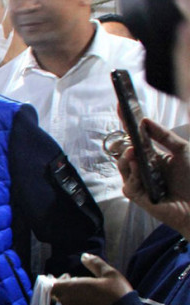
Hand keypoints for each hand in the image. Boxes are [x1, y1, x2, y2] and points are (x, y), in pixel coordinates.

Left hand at [52, 253, 132, 304]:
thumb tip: (84, 256)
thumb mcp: (109, 273)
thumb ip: (94, 263)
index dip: (57, 280)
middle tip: (79, 282)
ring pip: (66, 302)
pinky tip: (91, 302)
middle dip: (66, 287)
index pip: (51, 285)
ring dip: (72, 296)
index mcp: (71, 288)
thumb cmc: (117, 294)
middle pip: (58, 293)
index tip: (68, 276)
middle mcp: (68, 301)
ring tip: (88, 292)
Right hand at [119, 118, 189, 238]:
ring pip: (123, 167)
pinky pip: (129, 185)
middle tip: (129, 133)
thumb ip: (164, 136)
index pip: (136, 138)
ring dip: (126, 158)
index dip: (128, 124)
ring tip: (133, 151)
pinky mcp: (138, 197)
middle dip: (124, 142)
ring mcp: (139, 183)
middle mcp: (143, 169)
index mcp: (152, 157)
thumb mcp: (182, 150)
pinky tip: (137, 168)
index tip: (122, 107)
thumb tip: (146, 121)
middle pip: (124, 152)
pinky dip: (132, 176)